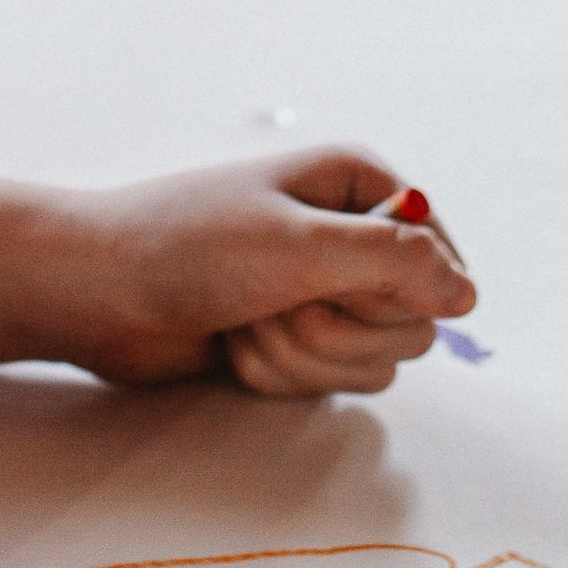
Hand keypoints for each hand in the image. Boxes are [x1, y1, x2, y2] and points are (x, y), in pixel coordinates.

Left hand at [55, 151, 475, 397]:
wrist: (97, 292)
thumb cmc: (188, 248)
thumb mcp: (298, 244)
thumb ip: (395, 263)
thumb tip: (470, 295)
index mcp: (355, 185)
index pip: (438, 252)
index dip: (399, 285)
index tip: (341, 282)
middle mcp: (348, 235)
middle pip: (413, 319)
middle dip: (339, 328)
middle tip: (276, 301)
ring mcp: (323, 292)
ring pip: (375, 360)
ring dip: (304, 356)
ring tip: (247, 322)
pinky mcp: (297, 342)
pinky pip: (332, 382)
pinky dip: (282, 375)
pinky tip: (234, 348)